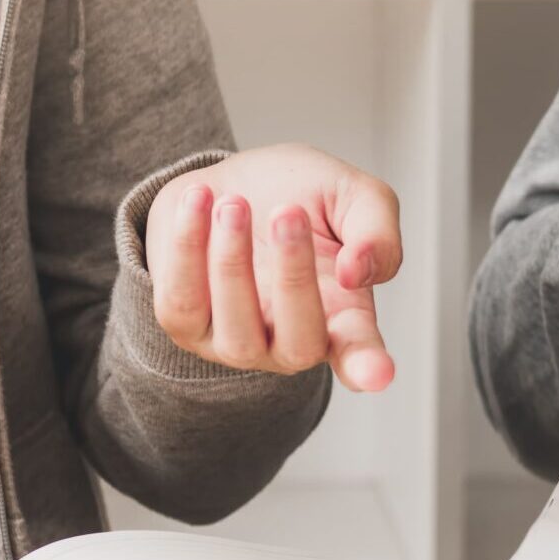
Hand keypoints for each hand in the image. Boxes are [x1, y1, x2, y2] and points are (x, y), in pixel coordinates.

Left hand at [146, 144, 401, 390]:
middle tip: (289, 211)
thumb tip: (359, 273)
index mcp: (344, 316)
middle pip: (300, 343)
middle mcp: (292, 342)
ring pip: (237, 331)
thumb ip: (376, 230)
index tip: (378, 373)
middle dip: (294, 276)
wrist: (224, 186)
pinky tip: (198, 202)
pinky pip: (180, 303)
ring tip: (235, 204)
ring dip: (233, 261)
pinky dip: (187, 248)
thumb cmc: (296, 196)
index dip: (369, 366)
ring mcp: (238, 344)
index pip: (361, 353)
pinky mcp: (186, 327)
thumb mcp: (352, 195)